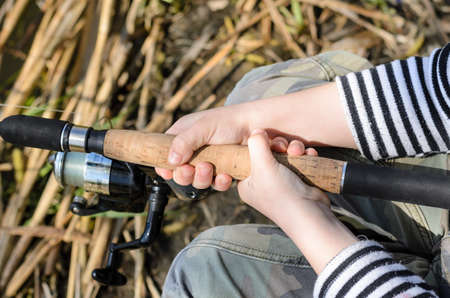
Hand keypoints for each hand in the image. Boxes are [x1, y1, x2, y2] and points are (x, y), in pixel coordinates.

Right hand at [155, 105, 318, 190]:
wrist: (258, 127)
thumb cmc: (229, 121)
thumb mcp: (203, 127)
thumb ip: (184, 142)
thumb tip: (171, 160)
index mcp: (184, 135)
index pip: (165, 153)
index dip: (164, 165)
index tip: (167, 172)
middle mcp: (195, 150)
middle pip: (180, 172)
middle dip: (184, 174)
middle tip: (191, 169)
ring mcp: (210, 161)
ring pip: (198, 181)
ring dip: (201, 178)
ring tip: (209, 168)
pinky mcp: (224, 170)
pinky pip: (216, 184)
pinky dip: (219, 183)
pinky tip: (225, 176)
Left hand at [237, 129, 328, 225]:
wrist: (311, 215)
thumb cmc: (282, 195)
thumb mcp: (262, 166)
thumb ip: (256, 145)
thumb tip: (256, 131)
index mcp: (248, 183)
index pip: (247, 157)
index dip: (256, 146)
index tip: (265, 141)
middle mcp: (263, 183)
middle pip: (268, 152)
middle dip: (280, 146)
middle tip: (284, 148)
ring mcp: (282, 182)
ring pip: (285, 154)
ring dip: (294, 149)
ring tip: (299, 152)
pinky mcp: (299, 180)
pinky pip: (299, 160)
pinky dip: (305, 156)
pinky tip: (309, 156)